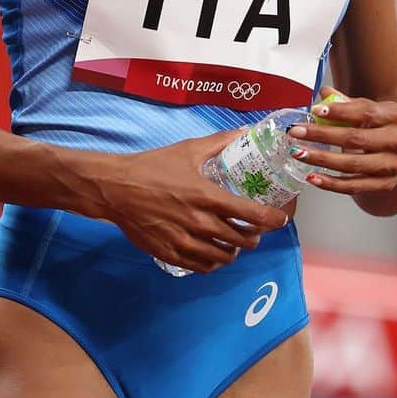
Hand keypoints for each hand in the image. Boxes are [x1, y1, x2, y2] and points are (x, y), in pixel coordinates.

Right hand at [105, 128, 290, 273]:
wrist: (116, 188)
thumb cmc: (152, 167)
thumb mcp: (188, 150)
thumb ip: (219, 142)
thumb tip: (244, 131)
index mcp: (208, 197)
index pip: (252, 215)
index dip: (272, 220)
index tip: (280, 219)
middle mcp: (200, 223)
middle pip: (242, 240)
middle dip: (254, 236)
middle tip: (254, 231)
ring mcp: (185, 241)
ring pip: (224, 257)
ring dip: (235, 251)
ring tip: (235, 244)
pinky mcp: (170, 253)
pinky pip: (202, 266)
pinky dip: (213, 263)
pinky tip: (214, 254)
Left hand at [287, 87, 396, 196]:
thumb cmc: (385, 129)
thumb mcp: (375, 111)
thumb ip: (350, 103)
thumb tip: (325, 94)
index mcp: (394, 116)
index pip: (364, 112)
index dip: (339, 112)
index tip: (315, 111)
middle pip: (355, 138)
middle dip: (321, 135)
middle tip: (296, 132)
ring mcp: (393, 166)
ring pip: (352, 165)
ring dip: (321, 159)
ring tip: (299, 153)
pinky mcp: (385, 185)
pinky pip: (354, 186)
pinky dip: (331, 183)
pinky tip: (313, 177)